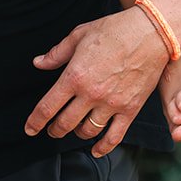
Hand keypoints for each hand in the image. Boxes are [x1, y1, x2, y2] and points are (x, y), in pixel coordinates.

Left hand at [24, 7, 168, 157]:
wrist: (150, 33)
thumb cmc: (114, 30)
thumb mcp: (79, 35)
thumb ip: (56, 53)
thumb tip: (38, 63)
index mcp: (75, 76)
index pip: (48, 107)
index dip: (35, 121)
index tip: (30, 129)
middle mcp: (91, 94)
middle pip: (65, 123)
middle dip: (54, 130)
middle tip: (51, 130)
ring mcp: (112, 104)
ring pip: (88, 131)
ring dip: (76, 134)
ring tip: (73, 130)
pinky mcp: (130, 109)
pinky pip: (114, 136)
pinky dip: (103, 147)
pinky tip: (95, 150)